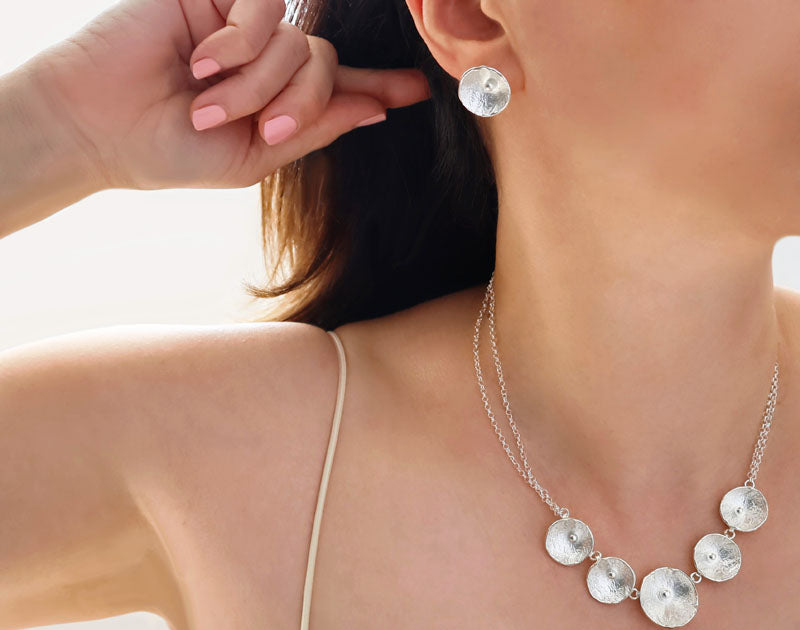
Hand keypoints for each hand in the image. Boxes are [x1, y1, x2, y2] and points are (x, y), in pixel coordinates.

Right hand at [30, 0, 430, 190]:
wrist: (101, 127)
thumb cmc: (171, 152)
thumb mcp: (253, 157)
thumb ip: (312, 129)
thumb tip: (374, 110)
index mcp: (277, 105)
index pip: (338, 90)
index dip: (379, 88)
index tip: (420, 91)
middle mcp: (266, 64)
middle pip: (326, 66)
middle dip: (302, 103)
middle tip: (264, 129)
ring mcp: (242, 29)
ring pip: (298, 41)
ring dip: (260, 81)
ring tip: (212, 103)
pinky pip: (265, 10)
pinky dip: (241, 44)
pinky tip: (203, 63)